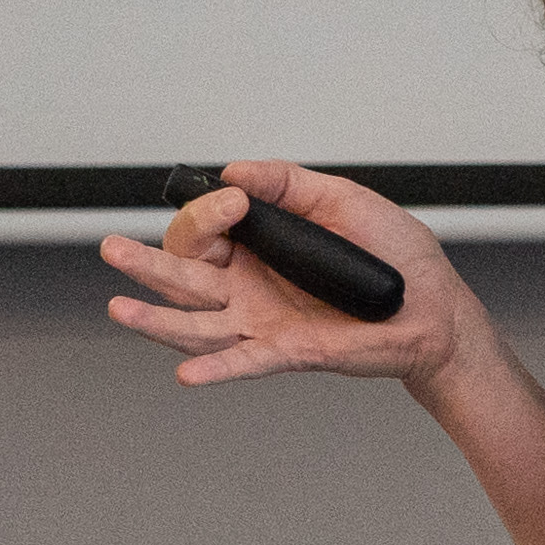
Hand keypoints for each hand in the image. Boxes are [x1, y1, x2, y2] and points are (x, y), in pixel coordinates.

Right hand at [102, 163, 473, 390]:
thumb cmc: (394, 256)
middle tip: (112, 247)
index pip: (208, 229)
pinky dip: (215, 369)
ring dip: (156, 318)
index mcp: (260, 244)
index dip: (207, 214)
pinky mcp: (286, 352)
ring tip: (120, 308)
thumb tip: (234, 170)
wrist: (433, 307)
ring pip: (197, 322)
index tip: (231, 200)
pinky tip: (186, 374)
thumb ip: (289, 184)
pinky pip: (242, 362)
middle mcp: (252, 284)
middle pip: (185, 276)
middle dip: (146, 262)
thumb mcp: (344, 201)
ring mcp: (263, 320)